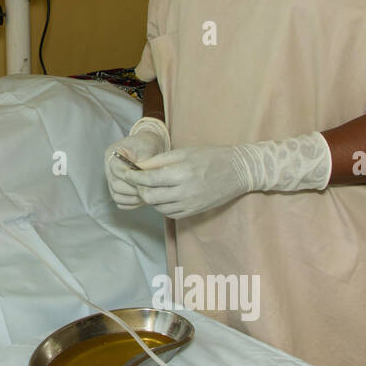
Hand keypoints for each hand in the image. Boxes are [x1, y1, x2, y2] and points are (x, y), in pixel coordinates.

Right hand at [105, 117, 169, 208]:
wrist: (148, 145)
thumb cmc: (148, 144)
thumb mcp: (148, 148)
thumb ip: (144, 163)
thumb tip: (144, 180)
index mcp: (113, 153)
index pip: (117, 169)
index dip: (132, 177)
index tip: (146, 179)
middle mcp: (108, 167)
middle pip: (116, 185)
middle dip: (134, 189)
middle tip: (149, 189)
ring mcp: (111, 179)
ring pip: (117, 196)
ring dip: (134, 198)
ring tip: (147, 194)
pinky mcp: (116, 189)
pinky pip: (121, 202)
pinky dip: (132, 203)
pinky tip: (143, 197)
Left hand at [123, 144, 253, 217]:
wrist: (238, 171)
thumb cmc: (211, 157)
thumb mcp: (184, 152)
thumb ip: (160, 161)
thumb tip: (139, 167)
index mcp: (181, 173)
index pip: (148, 180)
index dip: (134, 177)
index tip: (126, 173)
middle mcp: (185, 192)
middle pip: (150, 196)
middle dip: (139, 189)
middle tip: (136, 182)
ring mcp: (190, 204)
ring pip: (158, 207)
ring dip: (150, 199)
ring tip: (149, 188)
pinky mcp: (194, 211)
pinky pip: (170, 213)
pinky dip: (162, 206)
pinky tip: (163, 196)